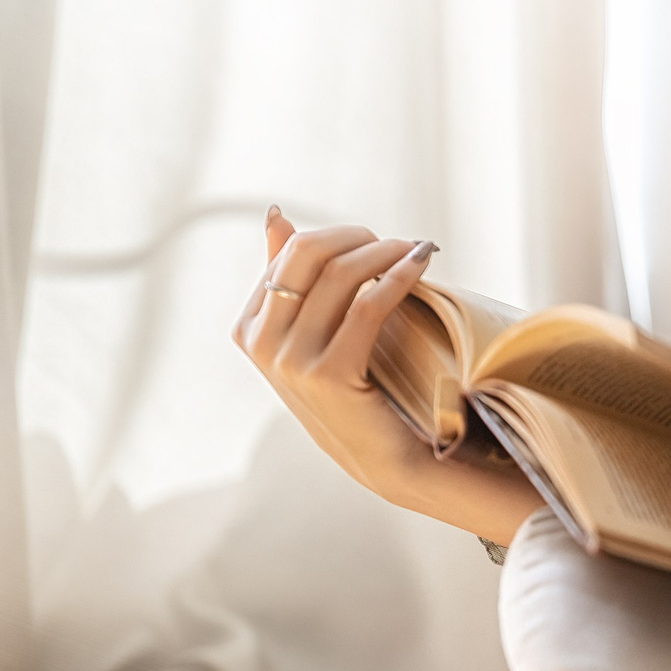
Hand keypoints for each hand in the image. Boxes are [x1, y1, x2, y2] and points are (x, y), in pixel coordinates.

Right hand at [232, 207, 540, 545]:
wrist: (380, 456)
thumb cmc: (353, 386)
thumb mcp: (312, 331)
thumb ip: (292, 276)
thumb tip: (275, 214)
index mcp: (249, 327)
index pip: (291, 252)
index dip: (338, 237)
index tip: (374, 242)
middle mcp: (260, 343)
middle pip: (307, 253)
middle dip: (357, 237)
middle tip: (396, 243)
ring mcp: (290, 361)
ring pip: (340, 275)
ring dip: (386, 251)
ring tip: (417, 250)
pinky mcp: (329, 375)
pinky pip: (367, 305)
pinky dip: (399, 276)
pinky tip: (421, 264)